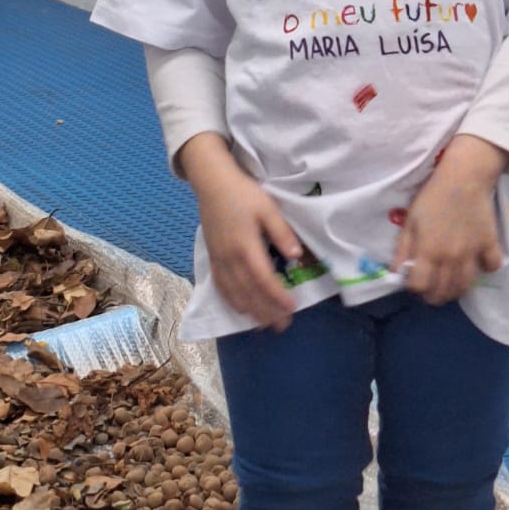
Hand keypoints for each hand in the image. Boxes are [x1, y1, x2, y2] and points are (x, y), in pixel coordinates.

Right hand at [179, 134, 299, 329]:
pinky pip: (221, 287)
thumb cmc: (243, 194)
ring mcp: (219, 260)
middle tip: (282, 325)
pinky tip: (241, 310)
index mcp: (246, 246)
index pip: (264, 279)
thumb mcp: (268, 208)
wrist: (212, 184)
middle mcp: (230, 259)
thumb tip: (296, 255)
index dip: (278, 297)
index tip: (293, 308)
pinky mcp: (212, 258)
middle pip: (249, 292)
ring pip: (234, 294)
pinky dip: (232, 302)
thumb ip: (281, 232)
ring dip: (251, 312)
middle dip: (267, 311)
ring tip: (265, 325)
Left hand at [393, 136, 507, 304]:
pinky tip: (477, 262)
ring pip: (465, 286)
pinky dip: (485, 268)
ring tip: (450, 283)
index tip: (414, 281)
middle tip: (431, 288)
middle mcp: (451, 258)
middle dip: (433, 296)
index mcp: (429, 251)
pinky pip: (491, 266)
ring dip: (455, 290)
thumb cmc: (433, 197)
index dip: (414, 288)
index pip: (420, 286)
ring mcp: (473, 253)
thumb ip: (403, 249)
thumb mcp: (411, 220)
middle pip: (443, 292)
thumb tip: (396, 272)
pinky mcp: (490, 244)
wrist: (464, 177)